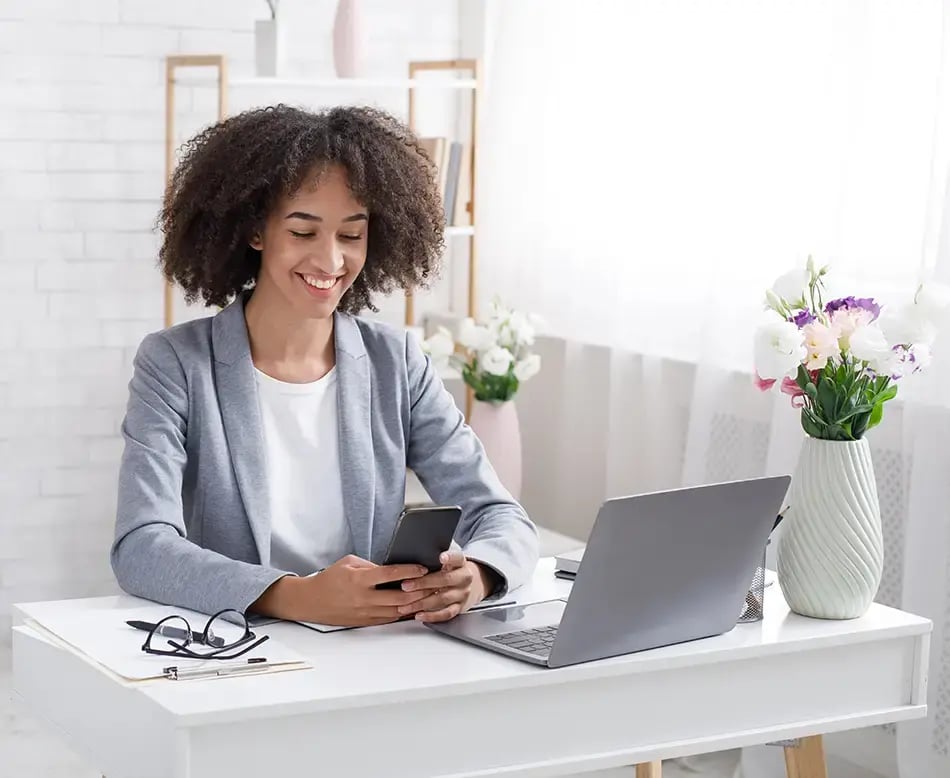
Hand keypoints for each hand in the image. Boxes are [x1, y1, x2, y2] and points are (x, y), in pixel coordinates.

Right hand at [252, 555, 430, 626]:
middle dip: (420, 591)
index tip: (423, 568)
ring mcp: (365, 612)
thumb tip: (393, 569)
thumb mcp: (349, 563)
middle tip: (434, 584)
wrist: (312, 601)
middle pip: (399, 597)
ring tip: (430, 597)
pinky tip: (415, 608)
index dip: (410, 571)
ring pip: (397, 611)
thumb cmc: (330, 579)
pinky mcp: (366, 622)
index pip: (390, 574)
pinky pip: (390, 619)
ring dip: (416, 604)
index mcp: (360, 579)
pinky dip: (404, 614)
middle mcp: (364, 598)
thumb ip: (372, 565)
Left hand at [397, 550, 494, 622]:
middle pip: (445, 580)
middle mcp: (464, 578)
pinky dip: (431, 616)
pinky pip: (445, 614)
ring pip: (442, 599)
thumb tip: (417, 547)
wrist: (473, 583)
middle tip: (405, 586)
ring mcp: (462, 594)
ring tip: (405, 605)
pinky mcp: (459, 608)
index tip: (441, 557)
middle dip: (423, 583)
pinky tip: (418, 615)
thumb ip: (437, 552)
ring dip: (421, 603)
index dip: (450, 557)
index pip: (457, 557)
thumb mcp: (450, 558)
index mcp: (461, 562)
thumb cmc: (453, 568)